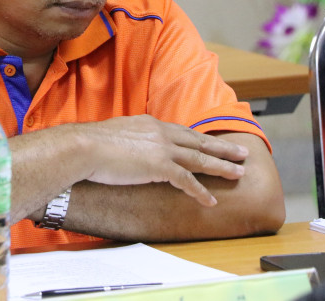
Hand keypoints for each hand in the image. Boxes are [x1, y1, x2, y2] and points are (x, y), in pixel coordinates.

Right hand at [69, 115, 248, 206]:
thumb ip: (127, 139)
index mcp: (149, 124)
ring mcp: (162, 148)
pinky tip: (209, 200)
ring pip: (200, 158)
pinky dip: (200, 191)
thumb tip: (125, 148)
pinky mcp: (160, 166)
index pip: (180, 131)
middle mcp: (160, 133)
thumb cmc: (90, 144)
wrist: (84, 146)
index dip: (198, 137)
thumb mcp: (113, 135)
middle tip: (241, 152)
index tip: (211, 141)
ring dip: (222, 166)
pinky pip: (187, 180)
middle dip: (221, 147)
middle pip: (198, 140)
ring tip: (239, 173)